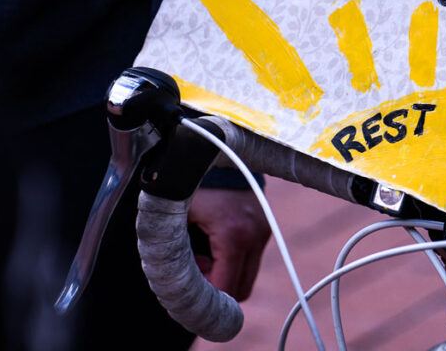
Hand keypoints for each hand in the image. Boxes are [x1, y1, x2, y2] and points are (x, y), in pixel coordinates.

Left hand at [187, 186, 271, 301]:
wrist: (218, 150)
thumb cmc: (194, 185)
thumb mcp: (180, 219)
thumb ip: (181, 255)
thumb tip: (182, 281)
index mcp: (234, 236)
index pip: (227, 289)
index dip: (207, 295)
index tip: (190, 282)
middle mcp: (256, 235)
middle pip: (242, 289)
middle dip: (218, 286)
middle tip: (197, 267)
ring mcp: (264, 229)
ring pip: (248, 274)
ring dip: (227, 271)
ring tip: (205, 251)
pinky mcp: (265, 225)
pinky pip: (251, 256)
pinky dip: (234, 257)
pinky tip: (217, 239)